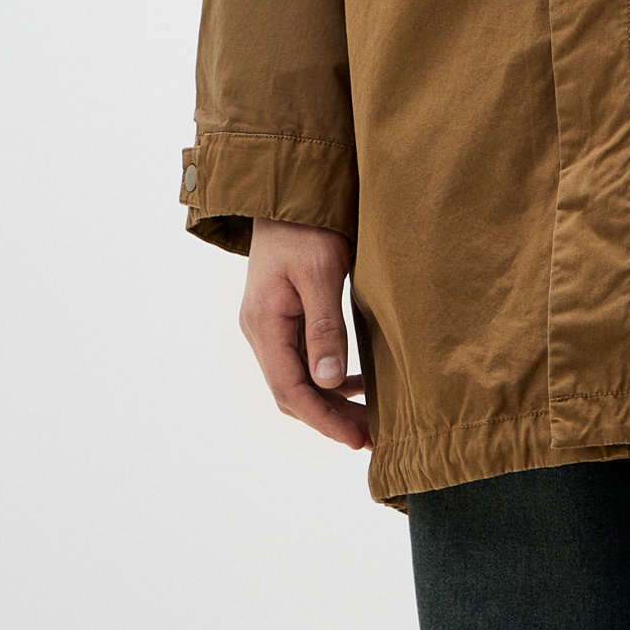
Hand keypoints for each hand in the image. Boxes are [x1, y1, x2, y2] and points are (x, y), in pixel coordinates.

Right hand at [238, 218, 371, 448]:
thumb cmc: (306, 227)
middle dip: (328, 417)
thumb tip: (330, 381)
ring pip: (297, 377)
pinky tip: (353, 381)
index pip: (291, 389)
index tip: (356, 438)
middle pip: (291, 391)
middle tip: (369, 436)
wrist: (288, 191)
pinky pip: (301, 358)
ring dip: (328, 400)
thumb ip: (325, 326)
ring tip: (365, 418)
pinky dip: (326, 376)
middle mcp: (260, 330)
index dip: (324, 419)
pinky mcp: (282, 314)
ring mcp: (269, 323)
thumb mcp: (322, 272)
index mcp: (264, 324)